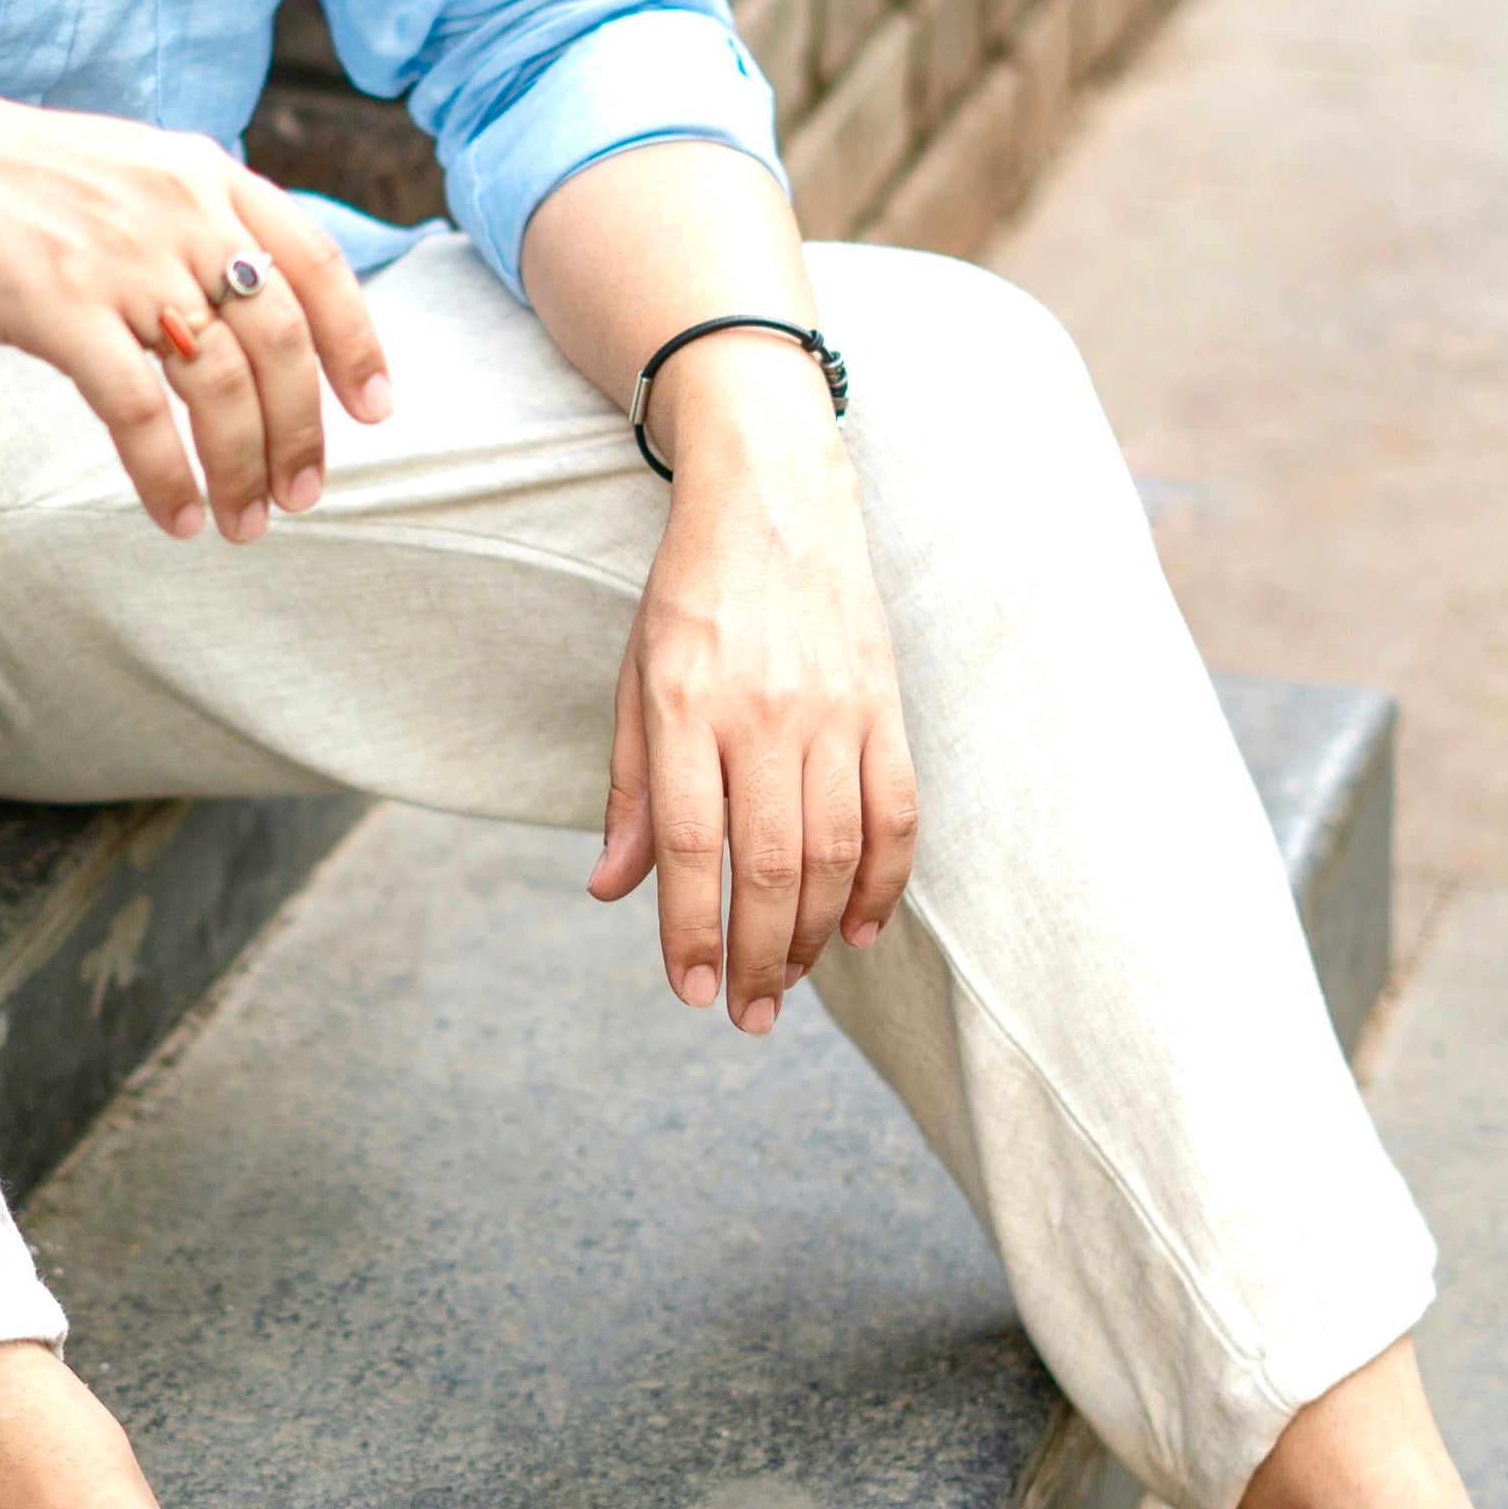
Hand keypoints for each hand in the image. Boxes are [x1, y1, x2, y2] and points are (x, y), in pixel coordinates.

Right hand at [0, 68, 392, 540]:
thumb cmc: (8, 175)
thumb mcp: (128, 166)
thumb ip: (193, 218)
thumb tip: (251, 297)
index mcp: (206, 172)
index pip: (319, 264)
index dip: (357, 343)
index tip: (375, 409)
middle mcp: (181, 210)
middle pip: (282, 339)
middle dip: (302, 431)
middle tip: (304, 493)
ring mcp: (123, 257)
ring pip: (222, 384)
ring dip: (242, 467)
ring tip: (244, 521)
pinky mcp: (60, 307)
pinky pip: (140, 411)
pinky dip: (168, 475)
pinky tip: (176, 516)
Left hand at [587, 339, 915, 1029]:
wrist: (775, 493)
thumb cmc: (690, 591)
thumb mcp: (635, 675)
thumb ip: (628, 785)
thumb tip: (610, 889)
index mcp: (685, 701)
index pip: (688, 845)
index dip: (690, 930)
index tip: (691, 992)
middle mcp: (763, 710)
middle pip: (770, 864)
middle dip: (759, 956)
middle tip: (748, 1015)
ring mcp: (833, 708)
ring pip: (836, 851)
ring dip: (818, 935)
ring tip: (791, 984)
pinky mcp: (885, 703)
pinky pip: (897, 814)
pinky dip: (885, 882)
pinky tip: (863, 929)